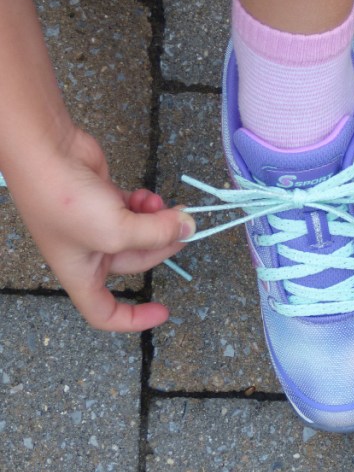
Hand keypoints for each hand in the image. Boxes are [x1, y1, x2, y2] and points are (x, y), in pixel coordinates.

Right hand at [4, 127, 193, 331]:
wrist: (45, 152)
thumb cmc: (67, 201)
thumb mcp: (117, 230)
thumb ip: (158, 234)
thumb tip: (190, 228)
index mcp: (80, 273)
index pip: (104, 311)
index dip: (133, 320)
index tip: (164, 311)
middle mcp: (88, 252)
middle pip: (137, 262)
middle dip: (163, 245)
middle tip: (184, 226)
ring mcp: (96, 223)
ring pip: (141, 233)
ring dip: (158, 221)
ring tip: (163, 205)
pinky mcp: (104, 198)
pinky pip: (136, 210)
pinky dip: (148, 204)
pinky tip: (148, 195)